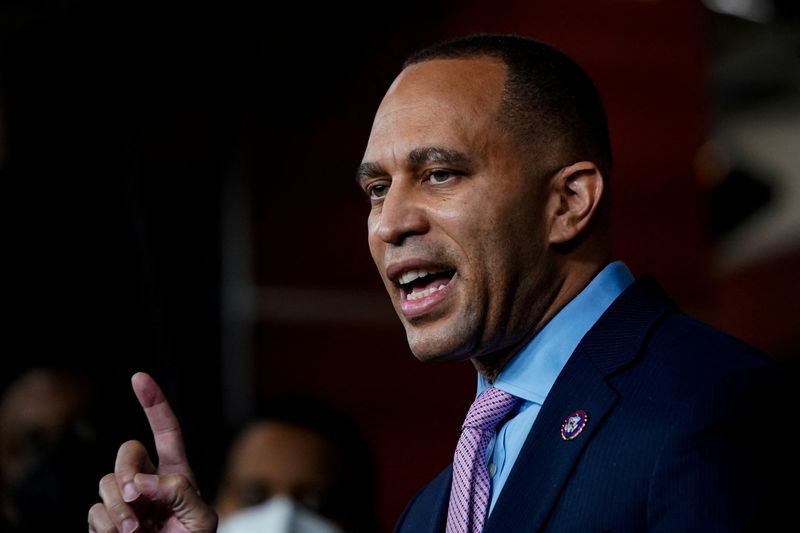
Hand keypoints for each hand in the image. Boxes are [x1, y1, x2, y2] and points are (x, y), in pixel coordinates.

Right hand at [88, 372, 217, 532]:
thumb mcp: (201, 518)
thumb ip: (180, 492)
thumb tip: (143, 481)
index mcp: (177, 474)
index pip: (166, 431)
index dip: (154, 403)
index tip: (139, 378)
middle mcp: (148, 482)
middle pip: (128, 452)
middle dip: (127, 469)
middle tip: (135, 498)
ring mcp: (125, 501)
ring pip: (106, 482)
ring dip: (117, 507)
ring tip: (133, 531)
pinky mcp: (106, 522)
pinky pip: (94, 512)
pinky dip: (106, 524)